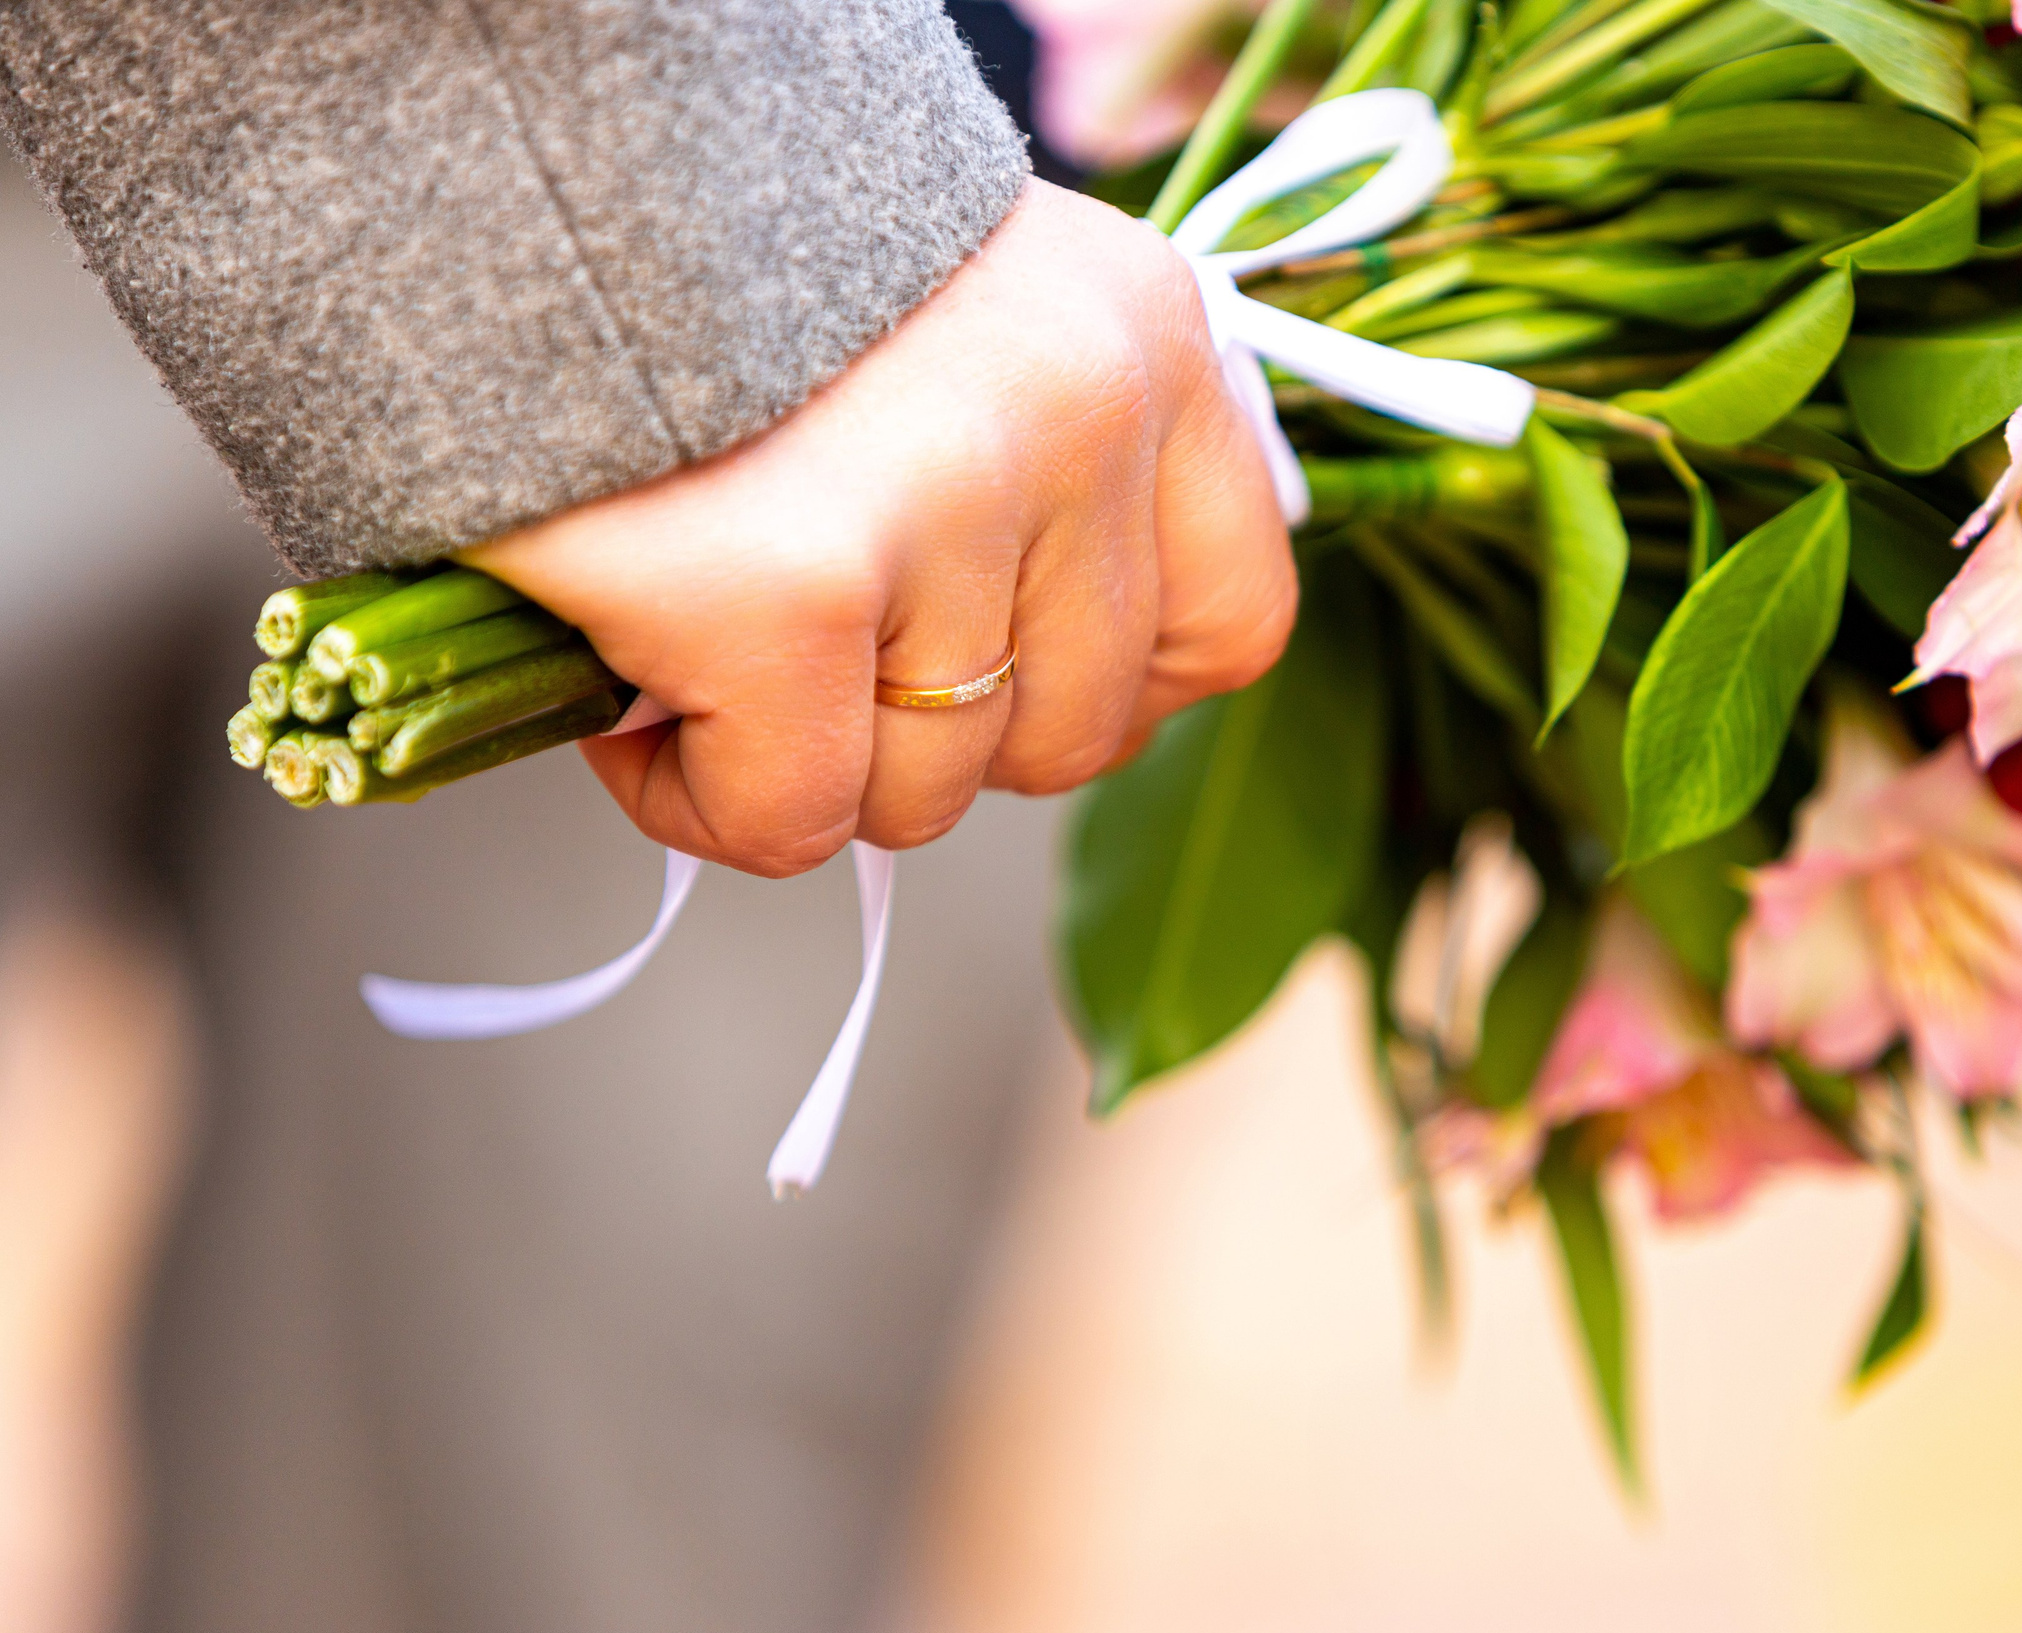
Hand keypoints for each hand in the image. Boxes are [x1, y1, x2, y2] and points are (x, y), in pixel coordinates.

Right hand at [464, 179, 1295, 875]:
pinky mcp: (790, 586)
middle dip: (926, 735)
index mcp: (1140, 339)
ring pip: (926, 792)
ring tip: (704, 644)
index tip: (991, 676)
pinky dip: (699, 796)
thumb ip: (1043, 473)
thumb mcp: (958, 323)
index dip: (1107, 691)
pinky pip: (790, 813)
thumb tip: (1023, 692)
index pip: (1231, 619)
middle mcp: (1078, 413)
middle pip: (1070, 733)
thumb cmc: (713, 252)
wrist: (499, 139)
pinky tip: (640, 695)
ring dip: (803, 763)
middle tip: (807, 651)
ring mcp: (945, 503)